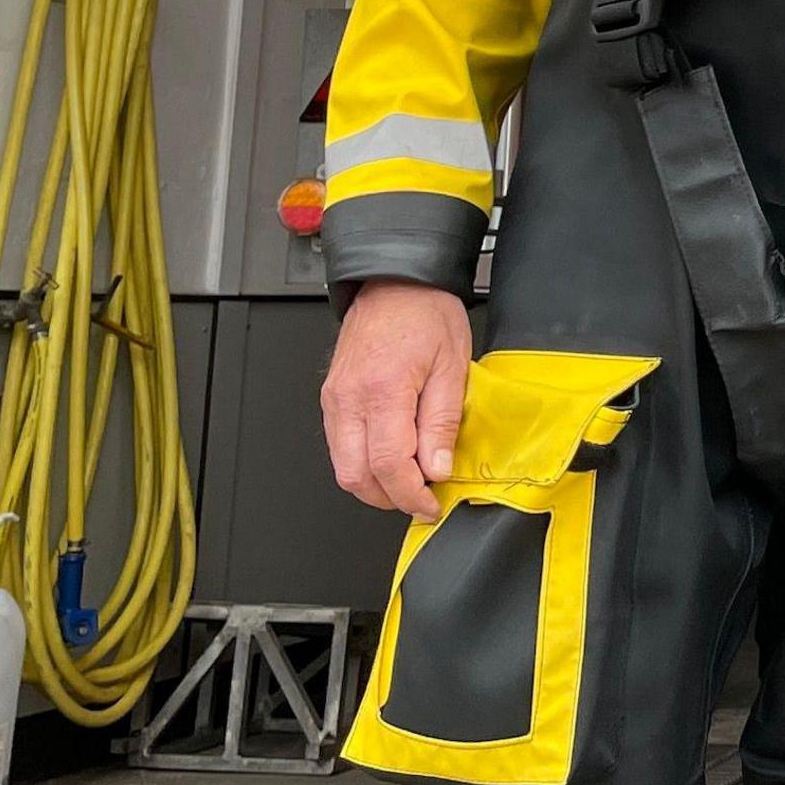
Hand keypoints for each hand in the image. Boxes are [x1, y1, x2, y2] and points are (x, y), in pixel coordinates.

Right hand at [321, 280, 472, 521]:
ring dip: (373, 486)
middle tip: (420, 499)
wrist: (394, 281)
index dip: (410, 495)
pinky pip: (338, 446)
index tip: (430, 504)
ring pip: (342, 467)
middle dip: (389, 499)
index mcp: (383, 389)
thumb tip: (437, 468)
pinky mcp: (331, 397)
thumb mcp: (452, 365)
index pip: (388, 465)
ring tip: (408, 483)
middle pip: (356, 476)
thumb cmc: (425, 313)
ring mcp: (335, 398)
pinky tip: (389, 460)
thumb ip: (442, 422)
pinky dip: (361, 463)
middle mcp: (349, 398)